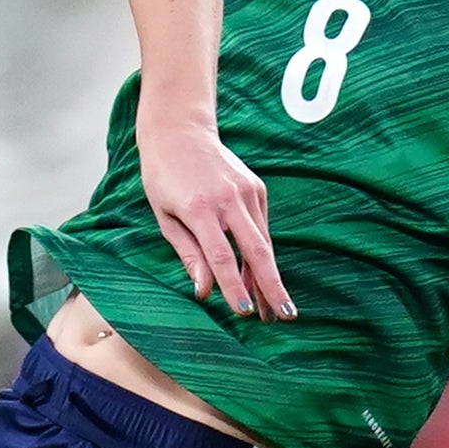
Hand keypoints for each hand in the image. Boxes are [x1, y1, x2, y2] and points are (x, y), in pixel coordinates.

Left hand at [137, 112, 293, 320]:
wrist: (180, 132)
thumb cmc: (163, 178)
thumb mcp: (165, 217)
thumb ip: (188, 253)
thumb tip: (204, 290)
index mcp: (199, 208)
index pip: (221, 256)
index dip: (234, 287)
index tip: (245, 313)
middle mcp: (228, 199)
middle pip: (256, 250)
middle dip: (272, 286)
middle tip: (285, 316)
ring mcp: (247, 191)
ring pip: (264, 242)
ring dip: (269, 276)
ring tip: (274, 308)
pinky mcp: (257, 188)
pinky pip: (261, 227)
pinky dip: (261, 253)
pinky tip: (261, 277)